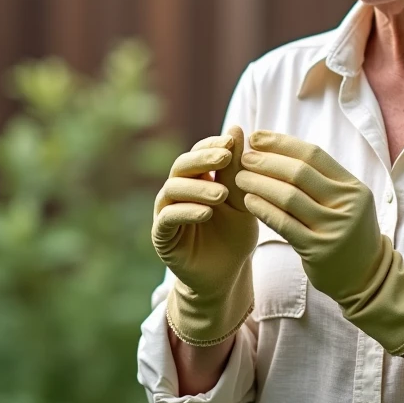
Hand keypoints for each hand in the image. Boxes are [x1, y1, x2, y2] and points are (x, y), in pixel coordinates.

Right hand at [152, 126, 257, 346]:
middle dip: (203, 158)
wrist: (227, 274)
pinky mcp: (162, 235)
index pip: (199, 151)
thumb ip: (237, 170)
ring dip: (198, 187)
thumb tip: (236, 128)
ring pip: (173, 188)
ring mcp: (166, 211)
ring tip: (222, 193)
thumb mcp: (241, 201)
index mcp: (197, 178)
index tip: (232, 140)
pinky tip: (206, 213)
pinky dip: (186, 211)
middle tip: (225, 156)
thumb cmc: (235, 234)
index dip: (212, 144)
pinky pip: (168, 217)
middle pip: (182, 165)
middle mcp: (177, 190)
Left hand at [236, 130, 403, 355]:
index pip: (314, 155)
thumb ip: (322, 179)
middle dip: (267, 161)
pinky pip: (284, 224)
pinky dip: (263, 209)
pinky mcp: (318, 250)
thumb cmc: (347, 232)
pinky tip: (248, 200)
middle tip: (245, 157)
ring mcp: (333, 228)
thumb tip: (280, 148)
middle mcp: (346, 205)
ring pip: (288, 197)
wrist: (365, 276)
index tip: (257, 137)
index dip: (282, 143)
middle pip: (300, 173)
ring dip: (259, 183)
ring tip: (241, 177)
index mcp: (353, 187)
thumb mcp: (346, 202)